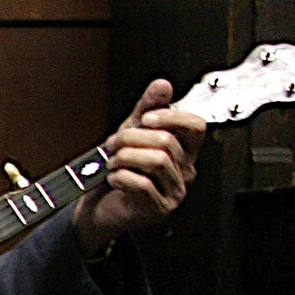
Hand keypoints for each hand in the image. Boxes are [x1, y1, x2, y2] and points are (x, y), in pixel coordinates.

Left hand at [72, 79, 206, 254]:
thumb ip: (147, 109)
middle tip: (114, 144)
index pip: (196, 125)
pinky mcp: (158, 209)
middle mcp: (184, 171)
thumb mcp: (131, 134)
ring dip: (125, 157)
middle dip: (132, 138)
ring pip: (157, 161)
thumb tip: (162, 85)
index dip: (171, 117)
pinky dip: (121, 178)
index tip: (145, 118)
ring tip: (113, 162)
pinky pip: (143, 185)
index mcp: (183, 151)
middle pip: (168, 141)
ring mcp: (174, 192)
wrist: (98, 208)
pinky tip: (114, 179)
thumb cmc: (118, 172)